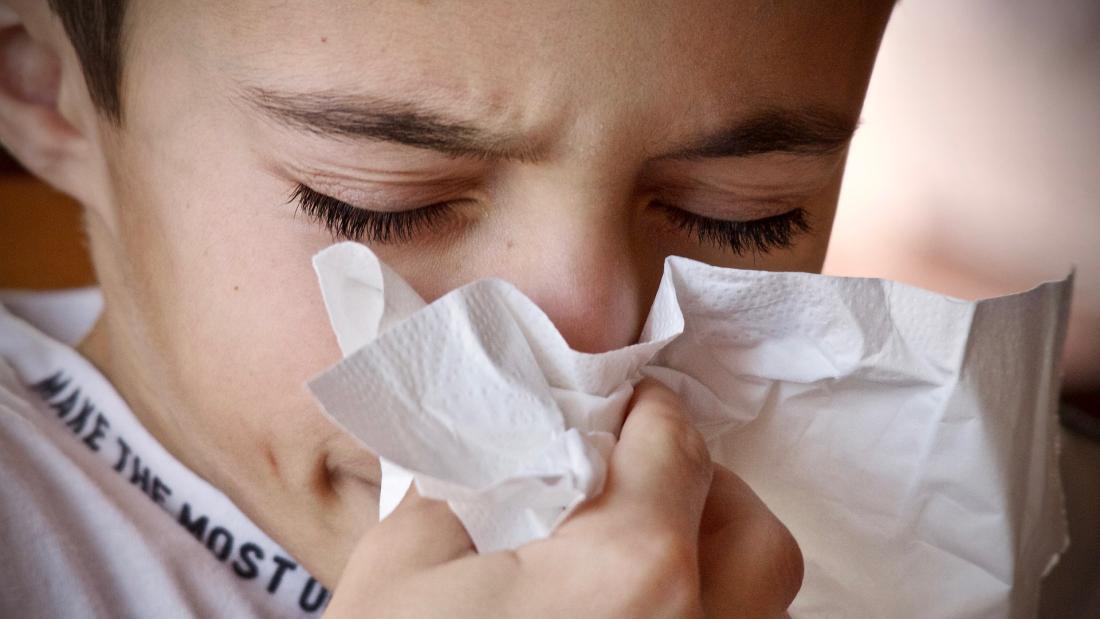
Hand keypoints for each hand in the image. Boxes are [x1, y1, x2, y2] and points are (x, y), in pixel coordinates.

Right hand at [324, 380, 802, 617]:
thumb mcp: (403, 567)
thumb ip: (469, 484)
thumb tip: (508, 449)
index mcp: (629, 570)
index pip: (676, 447)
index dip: (648, 408)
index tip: (626, 401)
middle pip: (750, 530)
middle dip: (701, 486)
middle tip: (634, 477)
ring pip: (758, 601)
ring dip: (711, 557)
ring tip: (632, 549)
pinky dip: (697, 612)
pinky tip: (629, 614)